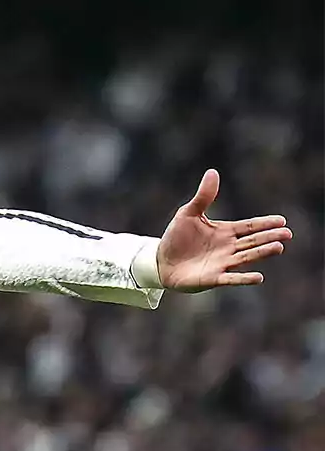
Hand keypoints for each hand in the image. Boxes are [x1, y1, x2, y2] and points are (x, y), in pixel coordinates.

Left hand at [157, 169, 291, 291]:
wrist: (161, 261)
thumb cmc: (176, 237)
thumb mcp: (188, 213)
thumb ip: (203, 196)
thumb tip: (213, 172)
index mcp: (225, 231)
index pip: (249, 227)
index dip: (265, 223)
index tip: (282, 221)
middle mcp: (228, 248)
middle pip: (252, 242)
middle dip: (269, 237)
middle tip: (287, 234)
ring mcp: (222, 263)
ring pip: (246, 257)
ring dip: (262, 253)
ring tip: (278, 248)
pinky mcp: (213, 278)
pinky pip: (231, 279)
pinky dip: (244, 279)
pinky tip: (259, 277)